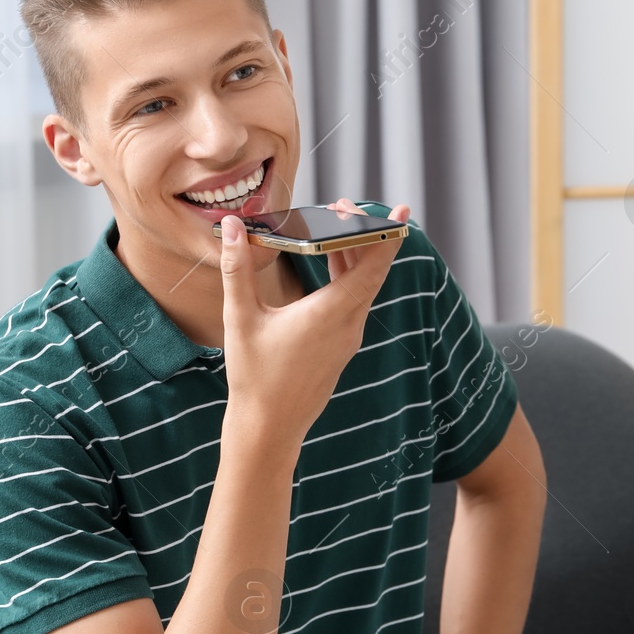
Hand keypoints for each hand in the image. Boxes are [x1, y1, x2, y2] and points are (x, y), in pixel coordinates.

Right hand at [219, 197, 410, 451]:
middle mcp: (348, 325)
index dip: (388, 236)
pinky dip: (346, 276)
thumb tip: (233, 226)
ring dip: (352, 255)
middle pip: (369, 271)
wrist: (269, 427)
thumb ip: (238, 268)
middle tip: (344, 205)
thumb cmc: (255, 377)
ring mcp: (347, 337)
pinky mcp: (341, 347)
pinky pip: (353, 302)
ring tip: (335, 224)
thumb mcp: (241, 318)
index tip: (401, 210)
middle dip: (362, 234)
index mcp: (331, 314)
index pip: (372, 267)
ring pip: (361, 287)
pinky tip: (330, 261)